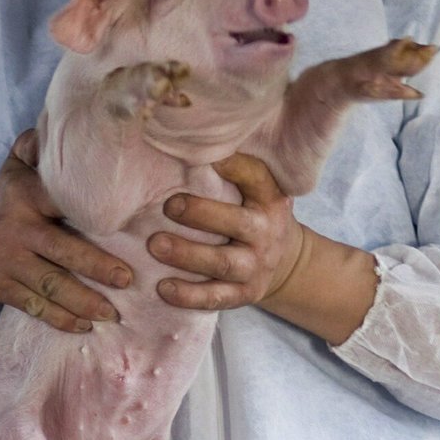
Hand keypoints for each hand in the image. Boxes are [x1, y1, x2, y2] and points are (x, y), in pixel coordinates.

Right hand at [0, 129, 131, 332]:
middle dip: (98, 267)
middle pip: (62, 252)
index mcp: (23, 195)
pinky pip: (36, 308)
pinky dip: (62, 319)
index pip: (61, 201)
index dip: (94, 211)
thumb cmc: (8, 200)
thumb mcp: (15, 168)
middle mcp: (14, 230)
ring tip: (114, 313)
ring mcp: (7, 263)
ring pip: (51, 286)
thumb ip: (36, 146)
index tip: (128, 221)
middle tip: (130, 279)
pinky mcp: (4, 289)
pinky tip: (86, 326)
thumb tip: (61, 118)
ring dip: (85, 302)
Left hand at [149, 153, 382, 344]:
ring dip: (187, 254)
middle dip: (200, 214)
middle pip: (236, 223)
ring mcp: (256, 266)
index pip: (255, 177)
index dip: (231, 165)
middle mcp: (266, 231)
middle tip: (168, 206)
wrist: (284, 262)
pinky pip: (215, 297)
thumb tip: (182, 142)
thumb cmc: (254, 213)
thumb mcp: (256, 190)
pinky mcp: (244, 294)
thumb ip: (231, 172)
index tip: (201, 155)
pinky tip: (162, 287)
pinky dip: (188, 295)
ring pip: (222, 263)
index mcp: (270, 198)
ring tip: (154, 245)